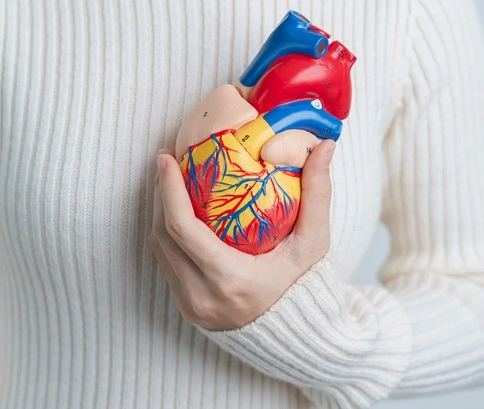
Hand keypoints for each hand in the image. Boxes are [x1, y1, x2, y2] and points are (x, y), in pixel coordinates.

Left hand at [149, 140, 335, 330]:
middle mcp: (202, 296)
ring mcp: (190, 305)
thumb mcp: (314, 243)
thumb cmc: (305, 286)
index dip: (168, 189)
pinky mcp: (185, 308)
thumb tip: (324, 147)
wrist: (297, 337)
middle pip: (162, 235)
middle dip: (160, 193)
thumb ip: (318, 195)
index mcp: (230, 280)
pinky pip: (166, 263)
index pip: (183, 228)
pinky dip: (166, 234)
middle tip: (167, 160)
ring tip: (168, 180)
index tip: (167, 159)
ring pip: (159, 249)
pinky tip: (175, 210)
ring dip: (159, 212)